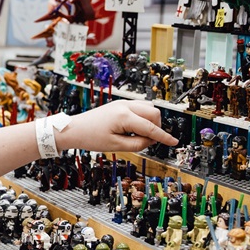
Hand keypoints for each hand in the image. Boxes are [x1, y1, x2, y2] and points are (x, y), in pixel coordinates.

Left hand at [63, 100, 177, 153]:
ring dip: (150, 121)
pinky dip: (143, 117)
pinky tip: (134, 128)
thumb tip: (151, 141)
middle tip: (147, 141)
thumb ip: (137, 144)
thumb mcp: (115, 146)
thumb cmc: (90, 137)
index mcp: (124, 116)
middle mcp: (126, 106)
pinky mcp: (120, 104)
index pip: (151, 128)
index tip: (174, 142)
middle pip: (154, 113)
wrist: (75, 129)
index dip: (164, 137)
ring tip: (138, 135)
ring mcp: (123, 103)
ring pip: (149, 108)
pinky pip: (140, 107)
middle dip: (156, 127)